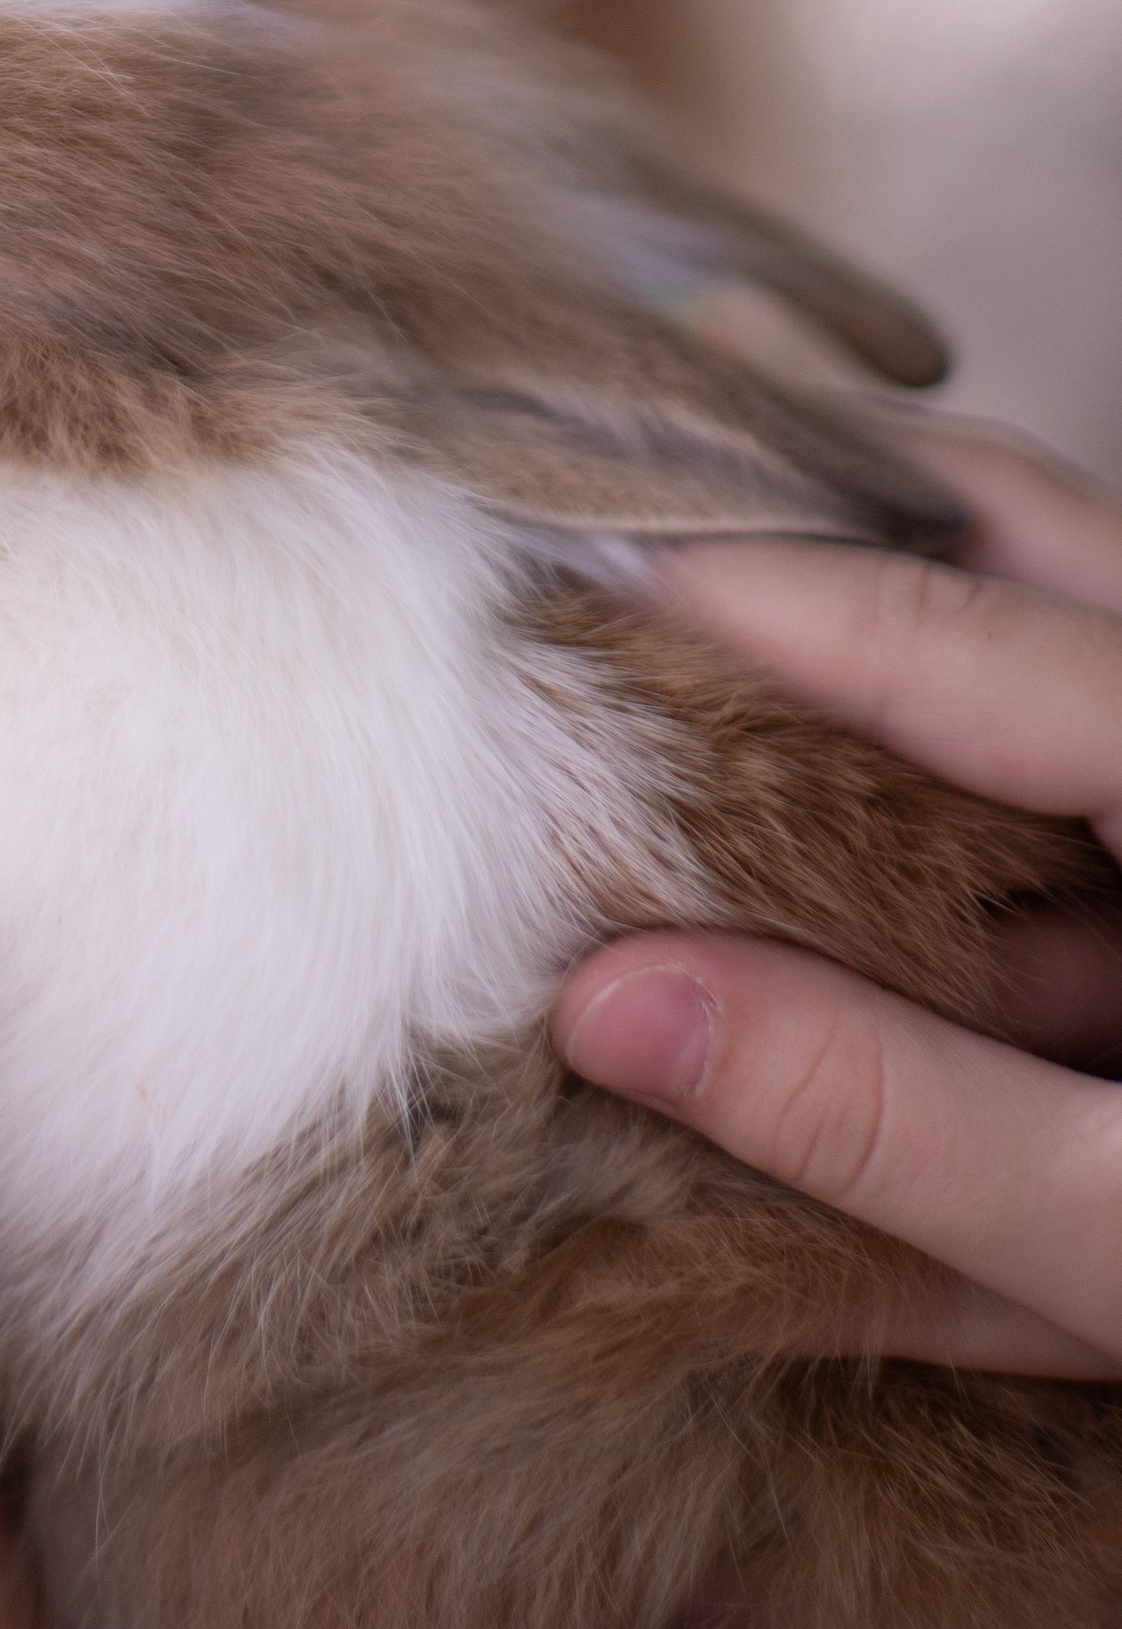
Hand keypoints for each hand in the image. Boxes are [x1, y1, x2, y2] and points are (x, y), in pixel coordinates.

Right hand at [551, 422, 1121, 1379]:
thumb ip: (893, 1122)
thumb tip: (613, 1005)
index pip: (954, 630)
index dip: (747, 588)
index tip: (560, 563)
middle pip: (1022, 522)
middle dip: (819, 506)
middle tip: (628, 528)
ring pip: (1072, 573)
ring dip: (898, 577)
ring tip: (716, 613)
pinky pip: (1099, 665)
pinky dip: (976, 666)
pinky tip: (874, 753)